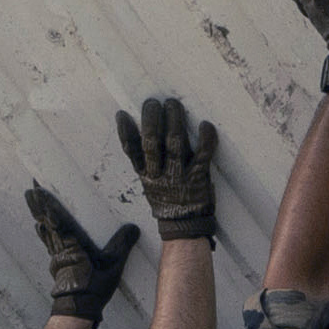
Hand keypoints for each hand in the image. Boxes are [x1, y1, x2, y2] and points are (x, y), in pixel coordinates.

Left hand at [28, 182, 141, 326]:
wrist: (76, 312)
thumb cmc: (93, 290)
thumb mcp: (113, 267)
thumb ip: (122, 246)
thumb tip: (132, 228)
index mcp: (72, 246)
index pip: (57, 221)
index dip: (48, 205)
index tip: (38, 190)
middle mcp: (60, 250)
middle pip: (46, 223)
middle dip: (39, 206)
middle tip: (31, 191)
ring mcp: (56, 257)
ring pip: (46, 232)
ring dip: (40, 217)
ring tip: (34, 204)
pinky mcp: (57, 265)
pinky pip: (49, 243)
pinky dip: (45, 232)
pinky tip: (41, 228)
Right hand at [118, 94, 221, 243]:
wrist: (185, 225)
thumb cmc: (167, 200)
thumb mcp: (149, 183)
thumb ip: (146, 163)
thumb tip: (137, 133)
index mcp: (146, 175)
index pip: (132, 151)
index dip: (126, 132)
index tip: (123, 114)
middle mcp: (160, 174)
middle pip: (151, 143)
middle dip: (151, 120)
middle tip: (152, 103)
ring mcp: (179, 175)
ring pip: (174, 143)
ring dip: (174, 121)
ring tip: (172, 104)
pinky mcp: (198, 177)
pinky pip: (203, 154)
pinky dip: (205, 138)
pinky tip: (205, 124)